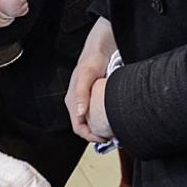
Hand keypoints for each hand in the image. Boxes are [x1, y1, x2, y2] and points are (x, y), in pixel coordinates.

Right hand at [65, 17, 116, 141]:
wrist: (101, 48)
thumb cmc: (92, 60)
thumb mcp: (86, 75)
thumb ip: (81, 94)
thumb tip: (80, 113)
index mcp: (72, 100)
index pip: (78, 127)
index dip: (90, 136)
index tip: (105, 139)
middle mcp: (77, 102)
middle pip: (84, 127)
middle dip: (96, 135)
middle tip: (112, 137)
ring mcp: (85, 100)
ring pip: (90, 122)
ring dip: (100, 129)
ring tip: (113, 130)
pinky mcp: (93, 97)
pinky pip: (95, 114)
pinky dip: (103, 121)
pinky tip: (112, 119)